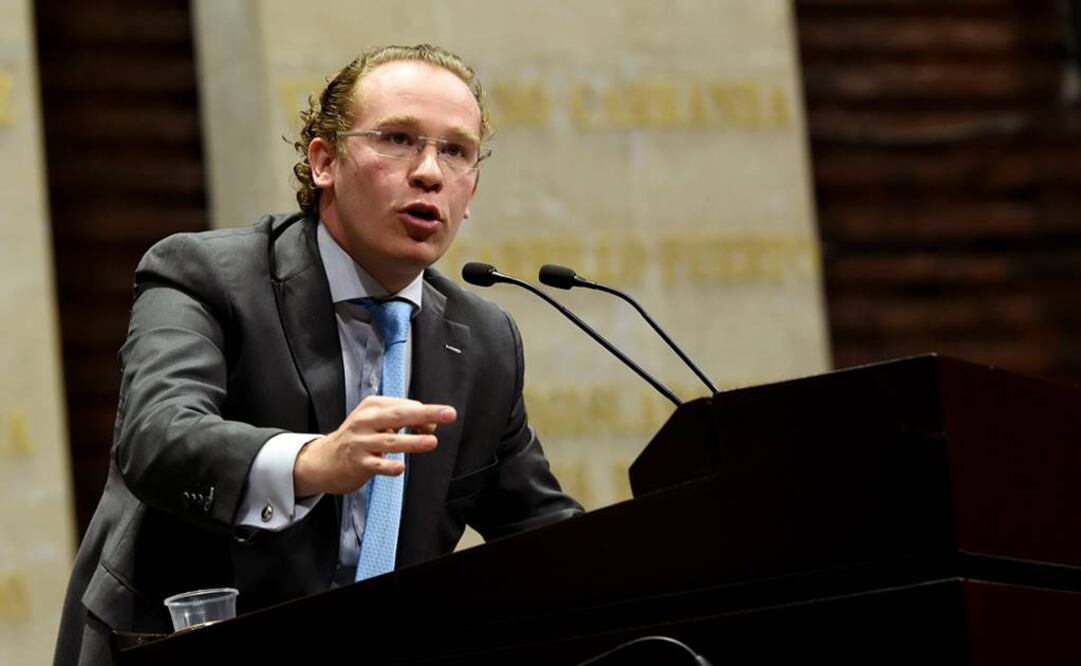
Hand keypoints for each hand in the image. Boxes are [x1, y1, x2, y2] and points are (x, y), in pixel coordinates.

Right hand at [293, 396, 456, 496]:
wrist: (324, 460)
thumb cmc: (358, 438)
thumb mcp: (377, 422)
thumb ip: (403, 421)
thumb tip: (431, 426)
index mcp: (372, 406)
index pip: (404, 406)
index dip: (425, 414)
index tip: (436, 423)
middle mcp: (365, 421)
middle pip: (399, 415)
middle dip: (426, 414)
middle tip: (448, 414)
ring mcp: (360, 442)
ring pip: (390, 440)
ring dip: (412, 441)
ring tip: (432, 442)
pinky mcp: (358, 463)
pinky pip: (376, 465)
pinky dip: (388, 466)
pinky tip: (400, 467)